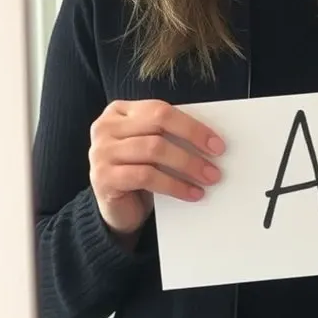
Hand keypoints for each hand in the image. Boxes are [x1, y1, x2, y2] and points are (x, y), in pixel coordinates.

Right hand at [88, 99, 225, 240]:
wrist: (115, 207)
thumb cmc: (139, 170)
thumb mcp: (153, 145)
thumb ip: (170, 134)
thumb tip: (211, 138)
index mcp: (120, 111)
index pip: (161, 110)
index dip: (192, 125)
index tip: (217, 143)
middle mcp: (106, 127)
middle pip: (158, 125)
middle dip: (192, 142)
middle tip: (216, 160)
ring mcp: (101, 152)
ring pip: (154, 150)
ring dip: (187, 165)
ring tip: (208, 178)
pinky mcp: (102, 177)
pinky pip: (145, 176)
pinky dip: (174, 185)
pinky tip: (191, 193)